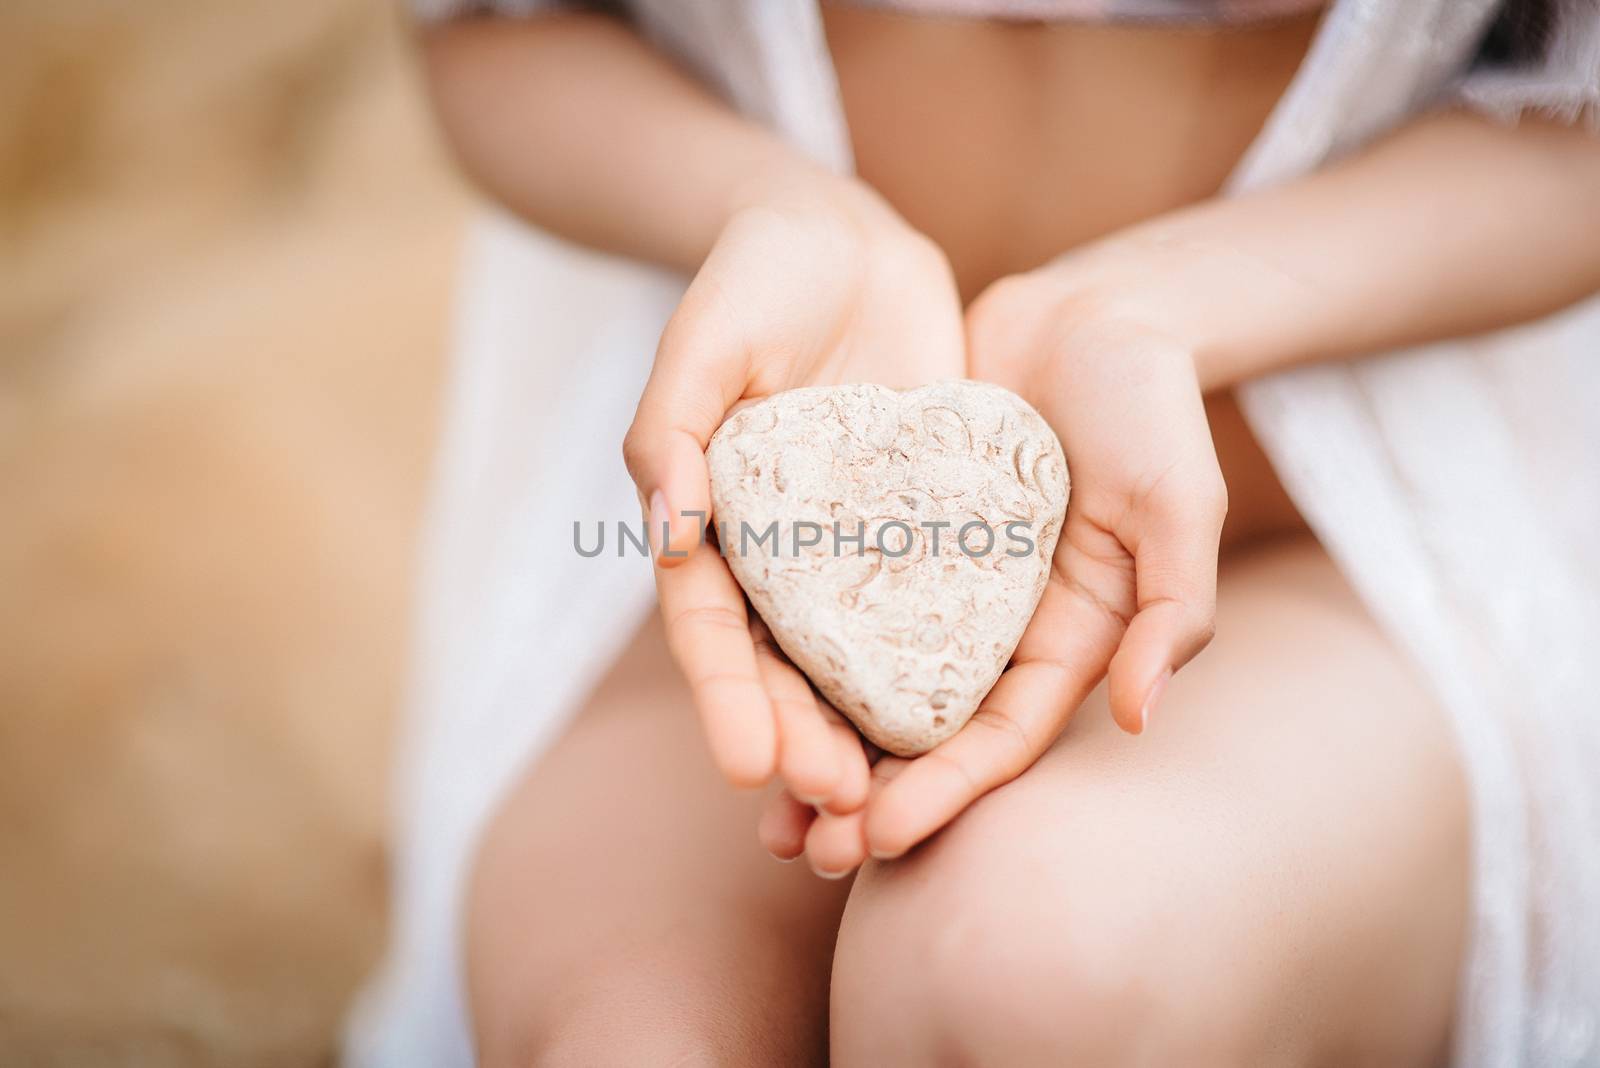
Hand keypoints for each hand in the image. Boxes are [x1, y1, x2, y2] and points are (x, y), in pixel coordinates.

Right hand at [624, 169, 965, 819]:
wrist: (844, 240)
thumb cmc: (752, 281)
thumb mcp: (701, 343)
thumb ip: (671, 432)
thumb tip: (670, 538)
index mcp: (713, 525)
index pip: (713, 633)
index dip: (728, 702)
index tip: (751, 769)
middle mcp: (782, 553)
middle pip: (789, 668)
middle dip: (807, 742)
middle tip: (838, 807)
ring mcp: (855, 544)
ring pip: (863, 657)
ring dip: (874, 730)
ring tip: (898, 797)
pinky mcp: (927, 521)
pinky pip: (940, 597)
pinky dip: (947, 661)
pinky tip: (975, 718)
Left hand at [763, 259, 1227, 870]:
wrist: (1088, 316)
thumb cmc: (1149, 408)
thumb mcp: (1179, 501)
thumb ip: (1176, 606)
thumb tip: (1135, 717)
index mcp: (1063, 639)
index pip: (998, 739)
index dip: (943, 793)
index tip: (877, 836)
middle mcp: (991, 626)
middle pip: (921, 729)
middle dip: (864, 791)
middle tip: (798, 845)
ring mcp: (932, 580)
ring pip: (864, 675)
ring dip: (814, 734)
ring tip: (754, 786)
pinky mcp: (884, 528)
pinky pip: (829, 589)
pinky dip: (793, 635)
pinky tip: (738, 665)